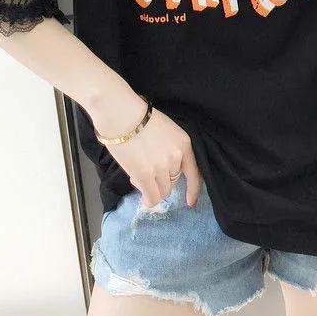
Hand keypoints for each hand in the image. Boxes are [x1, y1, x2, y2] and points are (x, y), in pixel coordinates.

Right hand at [88, 86, 201, 208]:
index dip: (193, 189)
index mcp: (184, 143)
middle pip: (174, 181)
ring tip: (138, 176)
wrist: (121, 114)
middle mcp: (176, 156)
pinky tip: (143, 198)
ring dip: (151, 187)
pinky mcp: (145, 175)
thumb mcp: (165, 130)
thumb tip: (163, 168)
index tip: (190, 202)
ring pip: (163, 191)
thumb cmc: (139, 116)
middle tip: (146, 172)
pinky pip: (152, 197)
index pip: (194, 172)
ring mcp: (161, 167)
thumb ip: (169, 148)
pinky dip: (148, 200)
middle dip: (161, 180)